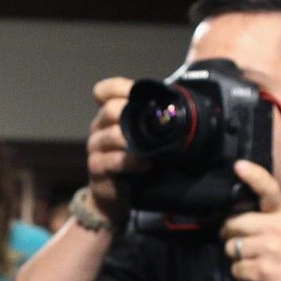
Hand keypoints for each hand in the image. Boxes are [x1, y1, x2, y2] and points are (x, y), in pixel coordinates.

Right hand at [85, 77, 146, 223]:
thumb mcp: (144, 136)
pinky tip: (145, 164)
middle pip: (110, 109)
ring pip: (110, 135)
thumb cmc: (136, 159)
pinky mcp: (96, 167)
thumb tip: (184, 93)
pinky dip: (129, 162)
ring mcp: (95, 147)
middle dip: (132, 113)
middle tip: (156, 124)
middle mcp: (99, 126)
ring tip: (152, 149)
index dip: (121, 88)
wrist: (117, 192)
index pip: (105, 90)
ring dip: (132, 141)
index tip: (140, 94)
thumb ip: (153, 118)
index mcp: (110, 114)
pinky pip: (109, 160)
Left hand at [219, 160, 280, 280]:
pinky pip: (235, 269)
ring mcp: (268, 249)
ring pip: (230, 248)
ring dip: (237, 258)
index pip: (268, 190)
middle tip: (245, 243)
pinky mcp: (261, 271)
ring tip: (257, 261)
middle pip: (232, 224)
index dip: (253, 176)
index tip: (239, 165)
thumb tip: (232, 214)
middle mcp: (276, 228)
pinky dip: (243, 275)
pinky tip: (260, 276)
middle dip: (230, 235)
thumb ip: (266, 219)